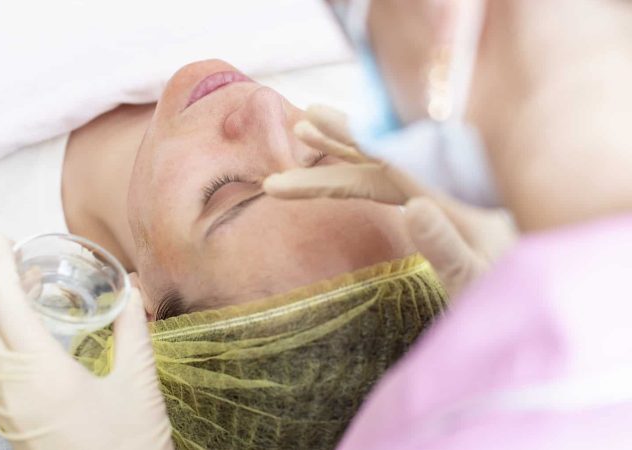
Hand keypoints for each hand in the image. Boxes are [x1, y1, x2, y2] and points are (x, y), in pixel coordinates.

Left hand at [0, 235, 172, 449]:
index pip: (5, 305)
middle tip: (11, 258)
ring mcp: (3, 410)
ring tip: (5, 289)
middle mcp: (9, 389)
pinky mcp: (7, 423)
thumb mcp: (138, 382)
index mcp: (39, 373)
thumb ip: (133, 329)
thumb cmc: (129, 442)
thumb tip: (132, 286)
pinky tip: (3, 337)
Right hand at [265, 105, 515, 296]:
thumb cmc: (521, 301)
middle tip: (300, 123)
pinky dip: (378, 162)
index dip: (348, 141)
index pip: (390, 162)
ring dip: (356, 148)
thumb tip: (413, 205)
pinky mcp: (459, 212)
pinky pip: (409, 176)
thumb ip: (448, 246)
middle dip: (342, 140)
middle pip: (388, 155)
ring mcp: (457, 200)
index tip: (309, 123)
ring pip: (396, 163)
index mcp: (457, 202)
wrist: (554, 307)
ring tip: (318, 132)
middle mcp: (455, 192)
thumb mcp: (481, 282)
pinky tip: (368, 158)